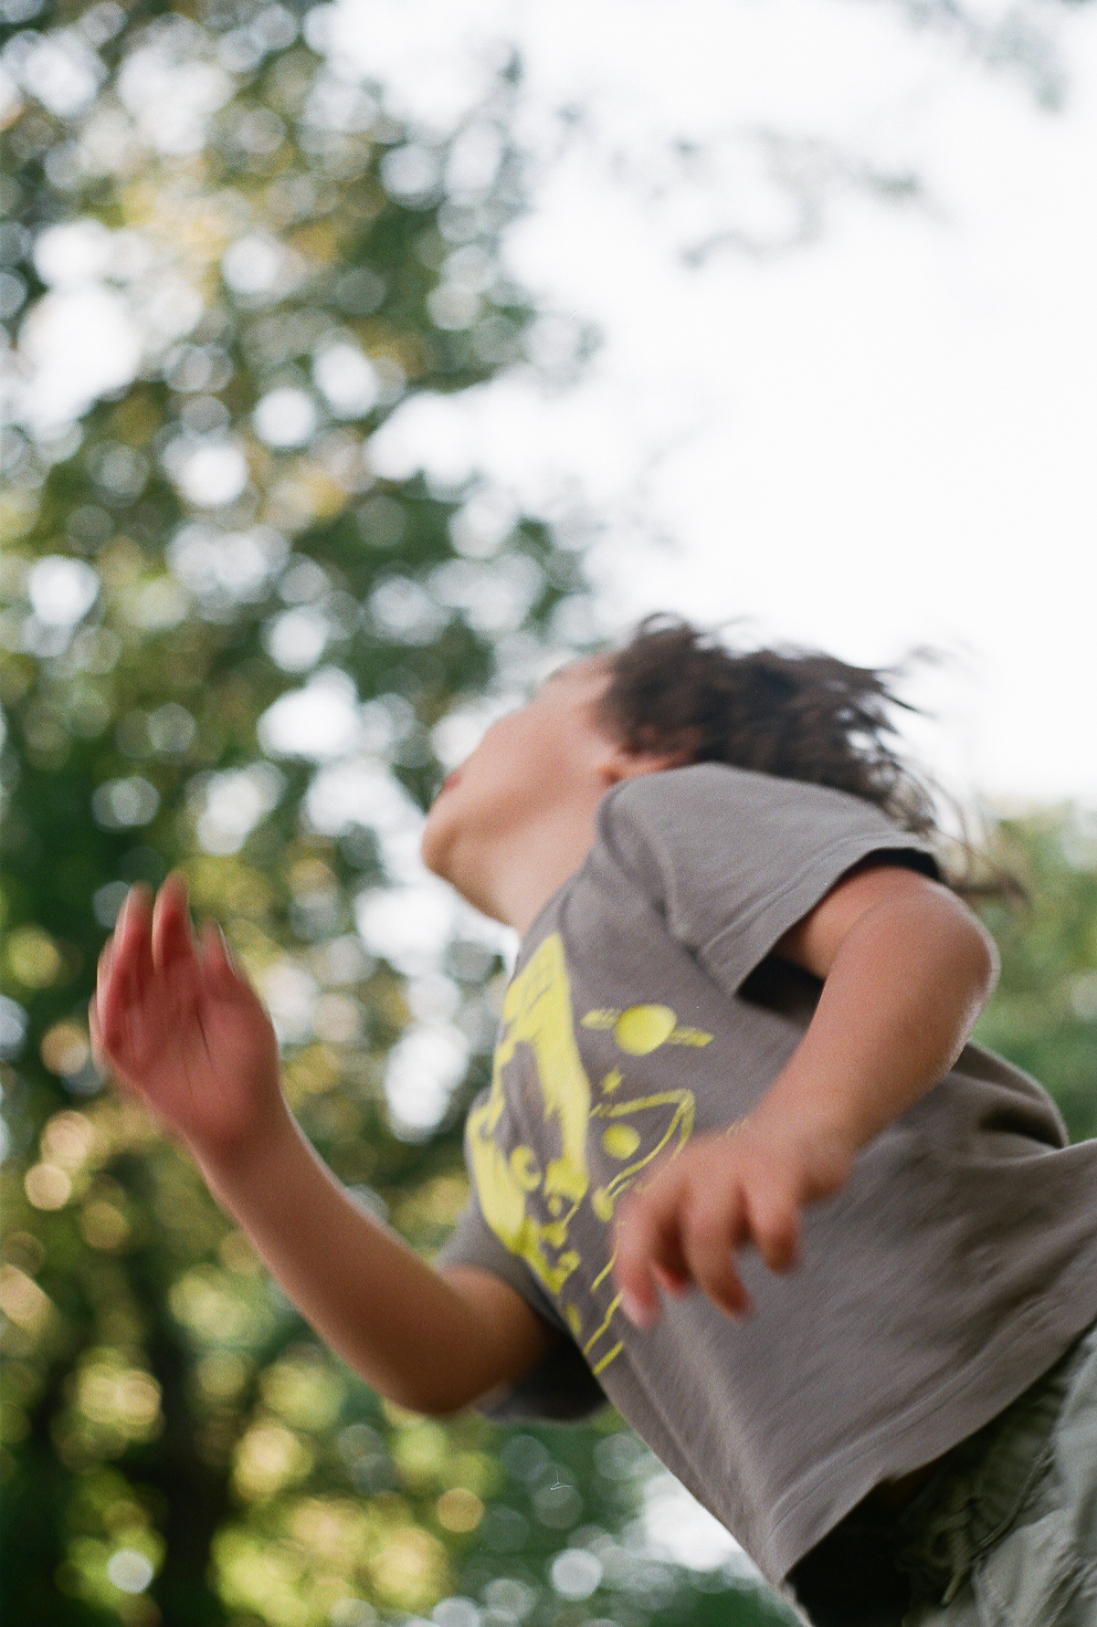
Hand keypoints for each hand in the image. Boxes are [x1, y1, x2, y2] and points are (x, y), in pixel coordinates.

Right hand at [89, 873, 285, 1166]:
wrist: (247, 1119)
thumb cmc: (254, 1065)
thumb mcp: (250, 1017)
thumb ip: (230, 980)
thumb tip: (210, 935)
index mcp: (193, 982)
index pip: (174, 939)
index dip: (170, 912)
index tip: (174, 885)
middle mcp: (163, 999)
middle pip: (141, 955)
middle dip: (137, 927)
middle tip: (139, 902)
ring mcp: (145, 1028)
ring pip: (119, 986)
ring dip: (119, 962)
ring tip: (127, 940)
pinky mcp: (131, 1062)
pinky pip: (110, 1033)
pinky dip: (108, 1011)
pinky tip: (114, 989)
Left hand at [612, 1117, 852, 1325]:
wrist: (802, 1131)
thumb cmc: (746, 1186)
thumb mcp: (705, 1213)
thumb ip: (680, 1245)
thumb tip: (671, 1284)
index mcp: (667, 1175)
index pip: (631, 1219)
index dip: (629, 1268)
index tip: (642, 1316)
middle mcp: (692, 1164)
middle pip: (653, 1218)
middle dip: (664, 1271)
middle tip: (687, 1306)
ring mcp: (734, 1164)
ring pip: (706, 1230)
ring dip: (720, 1281)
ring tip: (740, 1306)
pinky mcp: (780, 1172)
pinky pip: (772, 1227)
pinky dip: (777, 1256)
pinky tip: (782, 1261)